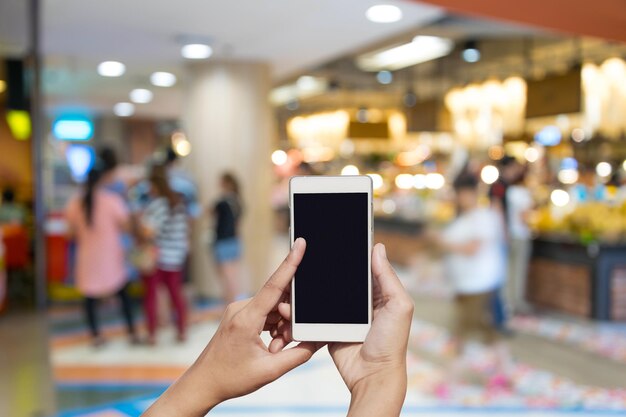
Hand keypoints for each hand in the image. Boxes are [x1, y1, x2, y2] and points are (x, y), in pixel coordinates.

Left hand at [143, 238, 321, 416]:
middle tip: (283, 344)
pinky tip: (270, 345)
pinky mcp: (239, 315)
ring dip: (282, 326)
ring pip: (274, 308)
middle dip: (290, 320)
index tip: (300, 243)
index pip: (274, 285)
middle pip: (279, 301)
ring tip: (274, 349)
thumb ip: (299, 354)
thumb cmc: (231, 378)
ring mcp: (239, 310)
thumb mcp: (270, 371)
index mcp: (246, 319)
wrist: (203, 384)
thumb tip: (319, 340)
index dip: (290, 263)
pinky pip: (265, 313)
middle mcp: (241, 308)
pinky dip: (274, 327)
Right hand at [275, 243, 412, 416]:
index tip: (336, 234)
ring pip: (324, 292)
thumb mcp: (399, 306)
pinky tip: (294, 297)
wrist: (372, 376)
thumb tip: (378, 248)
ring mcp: (343, 313)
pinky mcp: (328, 326)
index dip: (351, 252)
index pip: (362, 265)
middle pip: (339, 276)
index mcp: (378, 292)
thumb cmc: (391, 343)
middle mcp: (360, 300)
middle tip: (310, 249)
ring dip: (312, 285)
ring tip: (297, 272)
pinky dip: (306, 306)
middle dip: (326, 266)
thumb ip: (388, 278)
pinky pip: (315, 312)